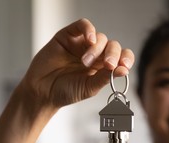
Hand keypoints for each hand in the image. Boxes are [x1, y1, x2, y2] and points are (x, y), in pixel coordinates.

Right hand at [18, 18, 134, 109]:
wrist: (42, 91)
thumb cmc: (65, 91)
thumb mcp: (89, 87)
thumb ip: (105, 77)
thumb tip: (124, 70)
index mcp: (103, 67)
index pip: (121, 57)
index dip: (126, 58)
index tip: (125, 65)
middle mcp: (95, 54)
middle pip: (113, 46)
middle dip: (113, 54)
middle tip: (108, 65)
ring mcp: (82, 44)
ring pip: (100, 37)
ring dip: (97, 49)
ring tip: (85, 62)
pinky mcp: (69, 36)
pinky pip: (83, 25)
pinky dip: (89, 30)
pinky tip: (90, 40)